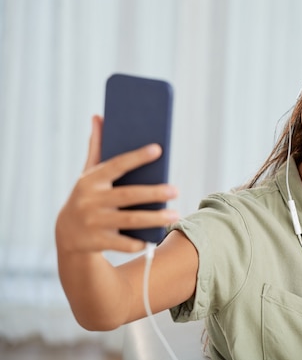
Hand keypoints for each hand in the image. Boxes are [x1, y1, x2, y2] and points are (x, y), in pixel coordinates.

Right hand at [55, 116, 178, 253]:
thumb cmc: (87, 196)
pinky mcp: (97, 242)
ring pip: (130, 220)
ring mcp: (93, 223)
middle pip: (128, 195)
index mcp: (91, 180)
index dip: (137, 157)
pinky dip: (138, 241)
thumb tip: (98, 116)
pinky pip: (123, 243)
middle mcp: (91, 201)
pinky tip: (153, 237)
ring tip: (176, 214)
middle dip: (154, 192)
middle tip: (176, 190)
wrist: (66, 233)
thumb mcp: (88, 173)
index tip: (158, 149)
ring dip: (155, 218)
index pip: (116, 165)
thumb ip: (96, 147)